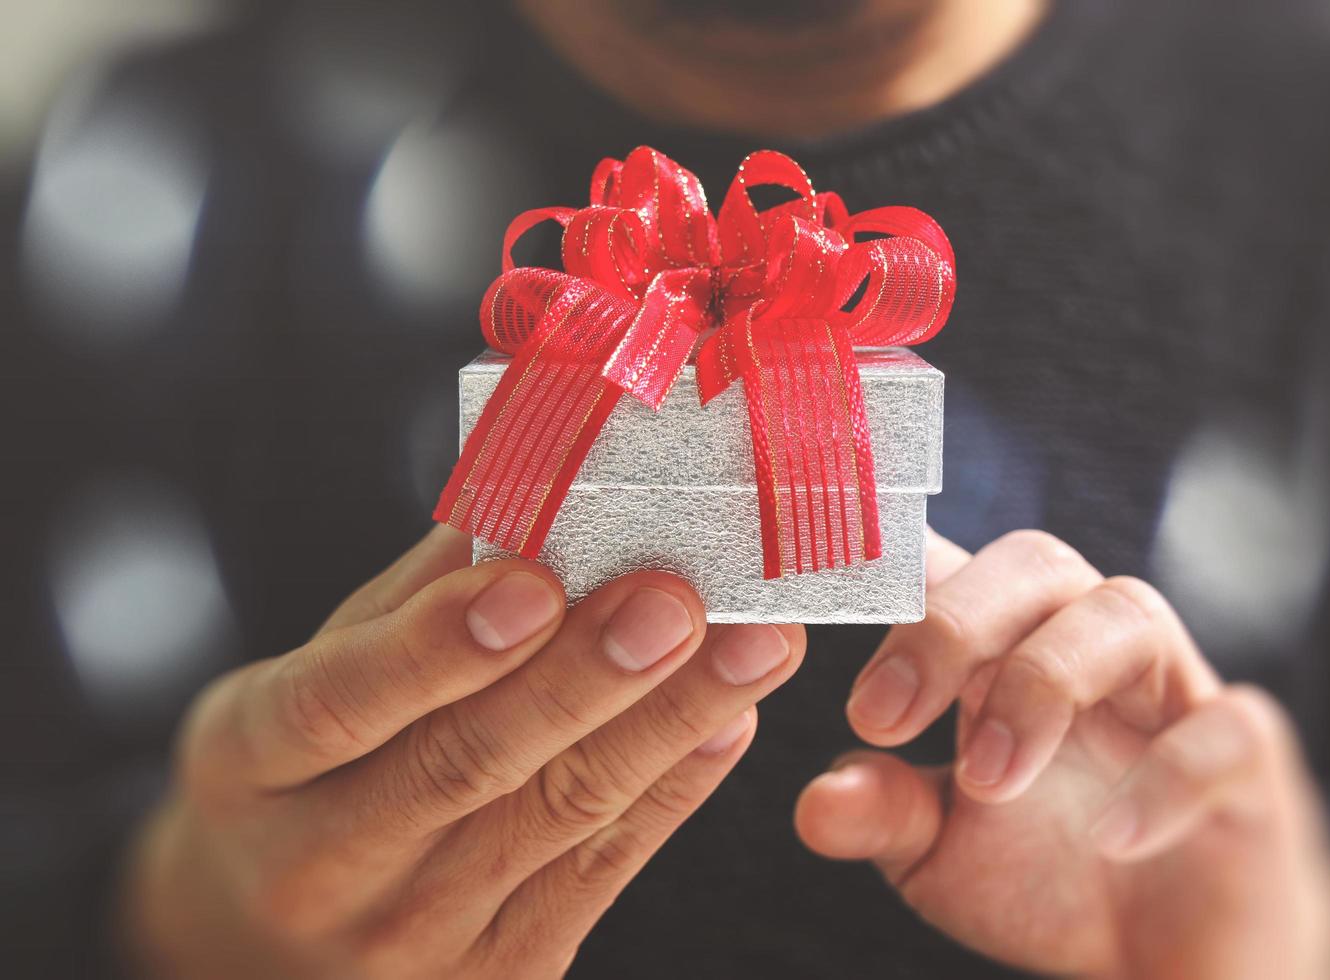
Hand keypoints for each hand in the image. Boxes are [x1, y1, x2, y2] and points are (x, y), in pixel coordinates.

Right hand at [120, 527, 804, 978]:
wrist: (276, 942)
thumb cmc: (305, 774)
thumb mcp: (315, 675)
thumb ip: (414, 598)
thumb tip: (530, 490)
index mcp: (251, 766)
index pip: (337, 704)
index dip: (436, 645)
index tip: (535, 582)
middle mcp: (321, 867)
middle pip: (468, 764)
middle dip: (588, 676)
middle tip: (677, 600)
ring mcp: (412, 939)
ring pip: (558, 816)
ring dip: (668, 722)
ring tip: (749, 645)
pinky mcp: (501, 974)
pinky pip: (602, 874)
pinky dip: (674, 789)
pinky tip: (729, 720)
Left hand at [795, 530, 1329, 978]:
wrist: (1169, 960)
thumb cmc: (1051, 876)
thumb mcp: (940, 854)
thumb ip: (884, 812)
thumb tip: (814, 801)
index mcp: (1003, 653)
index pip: (948, 564)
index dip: (883, 552)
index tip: (798, 594)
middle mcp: (1086, 650)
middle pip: (1036, 561)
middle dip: (953, 623)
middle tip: (884, 717)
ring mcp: (1175, 695)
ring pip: (1125, 613)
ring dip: (1044, 684)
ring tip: (988, 781)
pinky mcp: (1250, 762)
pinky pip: (1226, 730)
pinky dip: (1166, 778)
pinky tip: (1110, 839)